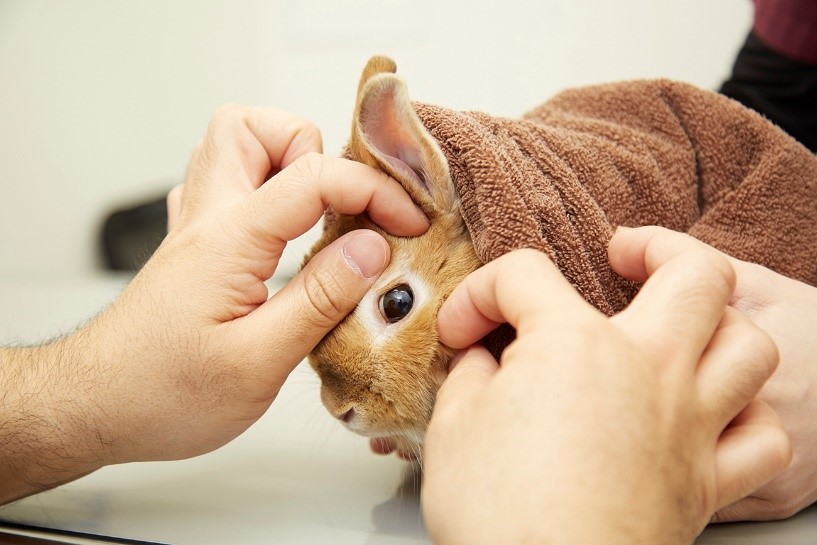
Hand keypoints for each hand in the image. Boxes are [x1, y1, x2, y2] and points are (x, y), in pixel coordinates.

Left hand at [0, 105, 427, 502]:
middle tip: (346, 203)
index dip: (374, 192)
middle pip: (254, 127)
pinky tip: (284, 232)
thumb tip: (373, 248)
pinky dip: (265, 191)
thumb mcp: (258, 363)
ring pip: (234, 147)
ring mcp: (195, 227)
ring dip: (286, 163)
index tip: (408, 224)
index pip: (314, 177)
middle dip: (314, 149)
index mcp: (229, 239)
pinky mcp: (194, 247)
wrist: (95, 408)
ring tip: (322, 214)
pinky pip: (226, 186)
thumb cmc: (165, 395)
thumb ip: (320, 299)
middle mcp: (208, 218)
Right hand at [422, 232, 789, 544]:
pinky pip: (763, 438)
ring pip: (751, 347)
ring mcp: (688, 425)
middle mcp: (647, 369)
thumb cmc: (498, 514)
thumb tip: (482, 360)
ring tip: (684, 325)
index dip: (482, 293)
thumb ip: (471, 374)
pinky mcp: (706, 483)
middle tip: (627, 254)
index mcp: (575, 344)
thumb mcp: (452, 428)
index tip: (462, 330)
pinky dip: (746, 416)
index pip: (524, 277)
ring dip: (720, 325)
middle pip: (699, 275)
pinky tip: (712, 413)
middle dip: (662, 248)